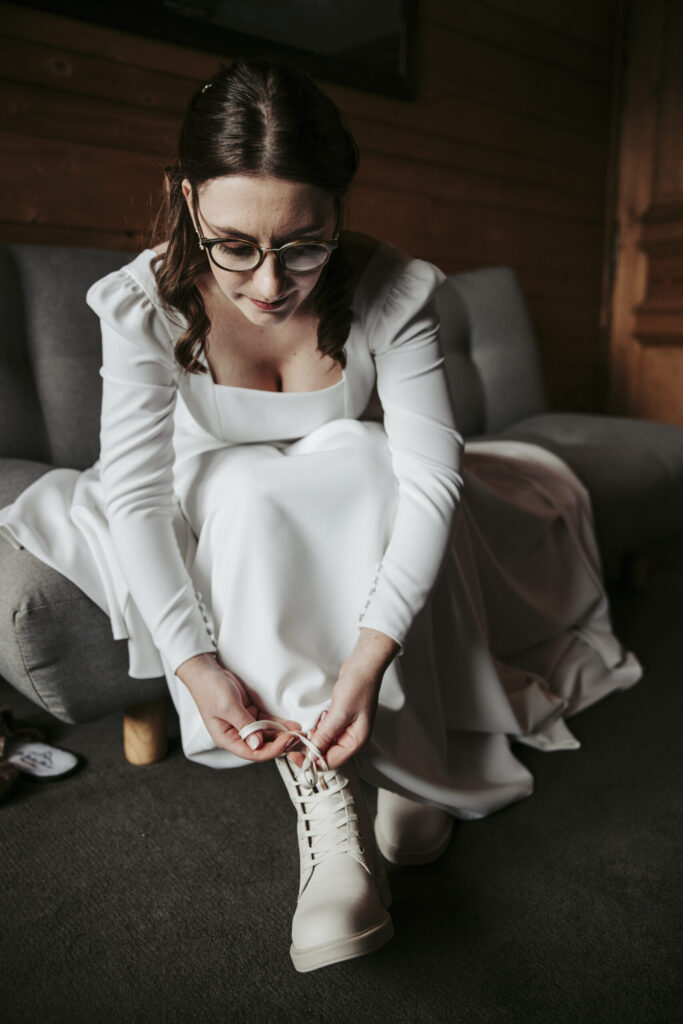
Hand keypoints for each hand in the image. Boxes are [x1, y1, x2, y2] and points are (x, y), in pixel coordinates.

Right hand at [176, 653, 300, 761]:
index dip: (271, 750)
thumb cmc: (210, 689)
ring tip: (298, 732)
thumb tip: (258, 744)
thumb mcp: (228, 707)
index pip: (252, 752)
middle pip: (261, 746)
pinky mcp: (249, 713)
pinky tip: (290, 725)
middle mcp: (236, 734)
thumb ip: (244, 725)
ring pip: (266, 735)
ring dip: (282, 734)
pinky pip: (266, 722)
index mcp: (226, 738)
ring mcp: (244, 724)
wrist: (207, 671)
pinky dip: (278, 724)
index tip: (287, 741)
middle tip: (297, 738)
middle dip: (280, 743)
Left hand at [293, 660, 382, 770]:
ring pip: (325, 741)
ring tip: (321, 718)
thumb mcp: (340, 713)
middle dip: (314, 745)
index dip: (313, 760)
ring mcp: (346, 729)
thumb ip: (325, 735)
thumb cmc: (358, 687)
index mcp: (356, 741)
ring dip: (317, 733)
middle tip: (307, 732)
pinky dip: (320, 724)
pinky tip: (322, 714)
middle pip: (327, 753)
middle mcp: (352, 738)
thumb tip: (312, 754)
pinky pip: (326, 730)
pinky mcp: (341, 720)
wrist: (363, 666)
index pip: (331, 762)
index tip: (296, 754)